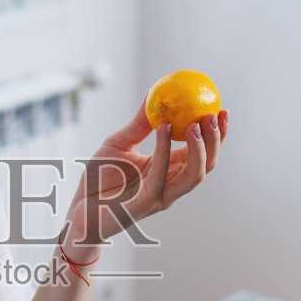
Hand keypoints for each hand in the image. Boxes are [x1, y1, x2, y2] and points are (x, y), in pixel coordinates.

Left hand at [61, 107, 227, 251]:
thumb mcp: (119, 142)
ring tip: (197, 124)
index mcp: (170, 170)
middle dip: (215, 141)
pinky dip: (164, 151)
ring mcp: (160, 197)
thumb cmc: (99, 177)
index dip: (216, 133)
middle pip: (205, 165)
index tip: (221, 109)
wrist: (79, 209)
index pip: (202, 152)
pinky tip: (164, 129)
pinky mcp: (143, 205)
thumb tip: (155, 92)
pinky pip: (159, 178)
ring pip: (192, 177)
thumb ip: (139, 123)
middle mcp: (170, 185)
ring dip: (199, 150)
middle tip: (213, 115)